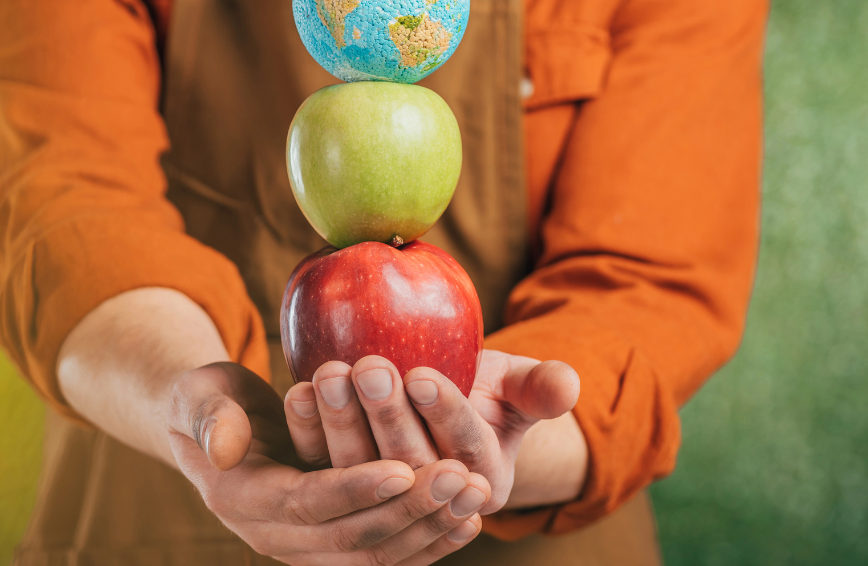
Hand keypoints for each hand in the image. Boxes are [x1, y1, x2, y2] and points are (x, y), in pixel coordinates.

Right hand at [168, 362, 490, 563]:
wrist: (211, 428)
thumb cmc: (207, 400)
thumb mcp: (198, 396)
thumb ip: (209, 418)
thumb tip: (224, 446)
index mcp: (243, 500)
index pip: (308, 502)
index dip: (356, 489)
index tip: (405, 468)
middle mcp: (273, 536)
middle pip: (350, 538)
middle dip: (409, 510)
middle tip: (461, 476)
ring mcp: (304, 546)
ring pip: (375, 555)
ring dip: (429, 527)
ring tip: (475, 493)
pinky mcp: (330, 542)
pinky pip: (384, 555)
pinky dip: (427, 542)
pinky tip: (468, 520)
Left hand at [284, 351, 579, 512]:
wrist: (438, 412)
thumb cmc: (486, 393)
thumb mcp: (518, 386)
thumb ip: (542, 386)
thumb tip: (568, 385)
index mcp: (482, 482)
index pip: (464, 448)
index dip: (444, 412)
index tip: (422, 374)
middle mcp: (430, 501)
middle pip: (407, 462)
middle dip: (387, 415)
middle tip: (369, 367)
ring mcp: (381, 499)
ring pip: (358, 468)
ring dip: (342, 422)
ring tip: (332, 372)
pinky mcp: (338, 486)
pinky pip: (318, 464)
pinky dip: (308, 430)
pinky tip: (299, 390)